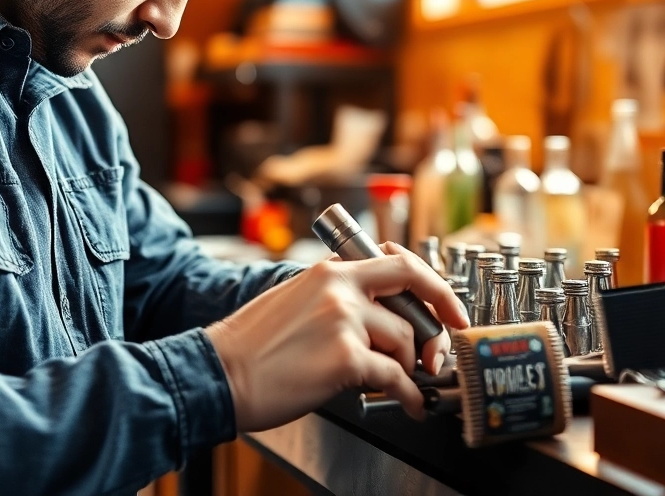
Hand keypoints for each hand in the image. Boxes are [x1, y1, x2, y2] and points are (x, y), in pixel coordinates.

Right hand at [205, 242, 468, 431]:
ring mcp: (345, 322)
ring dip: (407, 367)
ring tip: (400, 384)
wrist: (218, 374)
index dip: (431, 281)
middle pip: (414, 291)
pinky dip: (408, 395)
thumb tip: (373, 313)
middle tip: (441, 348)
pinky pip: (396, 378)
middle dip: (439, 319)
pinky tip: (409, 404)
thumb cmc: (249, 347)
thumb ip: (333, 297)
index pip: (396, 261)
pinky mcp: (347, 359)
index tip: (447, 302)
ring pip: (405, 341)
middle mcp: (340, 289)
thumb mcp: (293, 299)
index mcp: (328, 272)